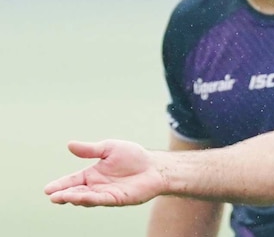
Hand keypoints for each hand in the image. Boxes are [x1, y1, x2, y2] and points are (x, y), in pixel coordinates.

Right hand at [44, 140, 165, 206]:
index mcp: (92, 174)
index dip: (60, 185)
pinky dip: (89, 199)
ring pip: (86, 198)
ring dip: (74, 198)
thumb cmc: (134, 156)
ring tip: (61, 198)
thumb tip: (69, 145)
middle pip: (76, 192)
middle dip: (63, 194)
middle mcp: (96, 186)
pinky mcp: (116, 199)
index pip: (72, 180)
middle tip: (52, 196)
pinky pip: (101, 200)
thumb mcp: (109, 148)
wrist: (154, 166)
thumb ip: (90, 149)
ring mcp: (106, 194)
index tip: (47, 189)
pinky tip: (80, 198)